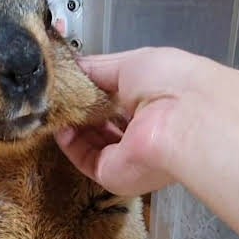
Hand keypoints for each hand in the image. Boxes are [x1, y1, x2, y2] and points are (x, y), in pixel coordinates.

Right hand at [55, 47, 215, 196]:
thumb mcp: (131, 63)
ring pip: (91, 142)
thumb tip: (75, 66)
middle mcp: (143, 131)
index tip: (71, 81)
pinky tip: (61, 127)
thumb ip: (99, 68)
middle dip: (80, 108)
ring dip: (73, 125)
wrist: (183, 122)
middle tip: (58, 95)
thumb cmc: (169, 84)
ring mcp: (128, 156)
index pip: (118, 99)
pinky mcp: (113, 174)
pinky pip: (85, 159)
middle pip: (103, 122)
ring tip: (55, 108)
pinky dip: (70, 144)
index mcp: (155, 103)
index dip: (94, 89)